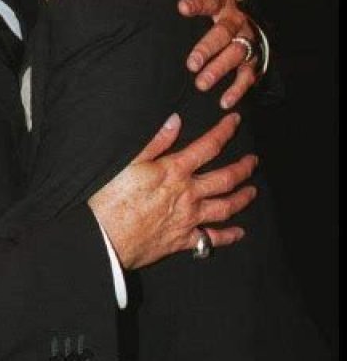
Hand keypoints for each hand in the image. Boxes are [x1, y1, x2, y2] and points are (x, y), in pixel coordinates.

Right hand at [88, 113, 256, 269]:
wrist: (106, 238)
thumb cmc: (111, 199)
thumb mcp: (129, 162)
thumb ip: (155, 141)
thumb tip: (175, 120)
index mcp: (175, 171)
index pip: (208, 146)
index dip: (224, 132)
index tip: (235, 122)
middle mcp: (189, 194)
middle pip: (226, 179)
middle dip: (244, 168)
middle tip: (253, 161)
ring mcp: (189, 219)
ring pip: (226, 207)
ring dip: (242, 198)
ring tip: (252, 192)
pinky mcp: (183, 240)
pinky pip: (212, 239)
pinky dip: (228, 236)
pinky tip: (238, 233)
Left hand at [168, 0, 259, 108]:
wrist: (241, 24)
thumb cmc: (212, 7)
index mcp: (222, 2)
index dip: (197, 2)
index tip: (181, 7)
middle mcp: (237, 21)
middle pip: (224, 33)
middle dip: (208, 48)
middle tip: (190, 63)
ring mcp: (246, 42)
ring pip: (236, 55)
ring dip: (219, 70)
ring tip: (200, 84)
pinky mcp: (252, 62)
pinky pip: (247, 76)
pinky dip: (237, 89)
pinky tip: (224, 101)